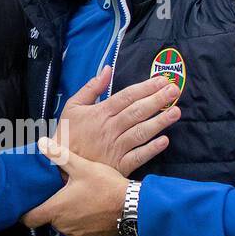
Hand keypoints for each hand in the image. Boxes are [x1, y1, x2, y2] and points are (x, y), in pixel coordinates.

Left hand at [21, 138, 129, 235]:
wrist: (133, 207)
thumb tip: (41, 142)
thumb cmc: (105, 186)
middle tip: (61, 193)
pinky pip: (79, 231)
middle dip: (52, 207)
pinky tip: (91, 209)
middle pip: (48, 219)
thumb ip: (59, 156)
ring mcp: (77, 235)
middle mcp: (63, 226)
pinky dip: (81, 222)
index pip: (29, 219)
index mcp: (56, 209)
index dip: (25, 213)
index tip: (28, 204)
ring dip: (68, 215)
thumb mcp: (82, 167)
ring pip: (64, 225)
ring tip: (78, 199)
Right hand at [55, 69, 177, 172]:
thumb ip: (91, 88)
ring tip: (176, 112)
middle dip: (158, 100)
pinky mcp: (118, 166)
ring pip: (140, 132)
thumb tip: (107, 70)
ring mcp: (115, 148)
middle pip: (137, 111)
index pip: (127, 96)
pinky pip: (137, 157)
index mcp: (100, 113)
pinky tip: (164, 141)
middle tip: (175, 91)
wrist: (58, 166)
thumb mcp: (72, 106)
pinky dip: (150, 150)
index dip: (146, 87)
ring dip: (159, 122)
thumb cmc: (67, 134)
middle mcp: (110, 129)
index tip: (162, 80)